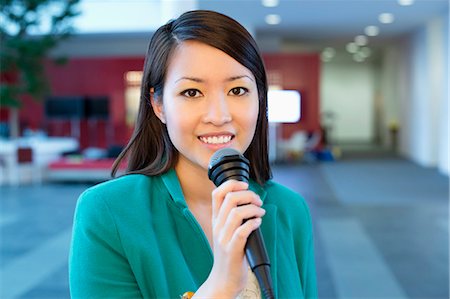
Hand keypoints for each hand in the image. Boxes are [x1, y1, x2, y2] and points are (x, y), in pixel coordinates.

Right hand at [194, 180, 265, 297]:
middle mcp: (217, 226)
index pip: (217, 193)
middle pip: (230, 199)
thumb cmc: (229, 254)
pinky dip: (253, 223)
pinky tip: (258, 223)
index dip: (232, 184)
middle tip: (258, 201)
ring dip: (253, 209)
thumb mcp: (226, 232)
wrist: (223, 279)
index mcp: (216, 220)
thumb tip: (249, 200)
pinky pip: (242, 230)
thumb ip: (232, 217)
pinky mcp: (232, 249)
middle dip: (248, 195)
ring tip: (261, 212)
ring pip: (236, 213)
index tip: (245, 185)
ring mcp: (224, 238)